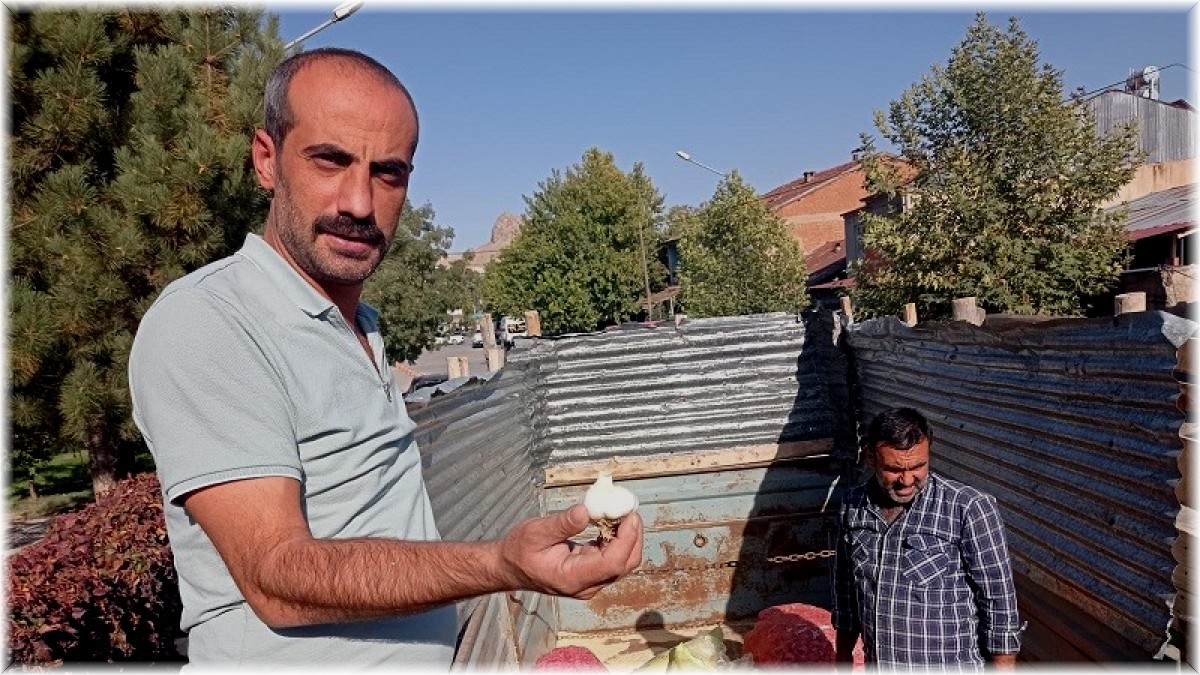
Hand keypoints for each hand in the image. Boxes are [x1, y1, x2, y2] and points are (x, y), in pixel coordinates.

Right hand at [498, 504, 642, 598]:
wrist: (510, 567)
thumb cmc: (519, 551)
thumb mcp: (535, 532)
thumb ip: (562, 524)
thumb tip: (586, 511)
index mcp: (572, 578)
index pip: (612, 563)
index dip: (627, 539)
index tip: (629, 515)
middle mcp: (586, 585)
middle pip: (624, 564)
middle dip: (633, 536)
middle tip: (628, 508)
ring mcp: (590, 582)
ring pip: (622, 562)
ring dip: (627, 536)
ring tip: (619, 511)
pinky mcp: (591, 574)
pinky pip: (613, 558)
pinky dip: (617, 539)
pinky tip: (610, 521)